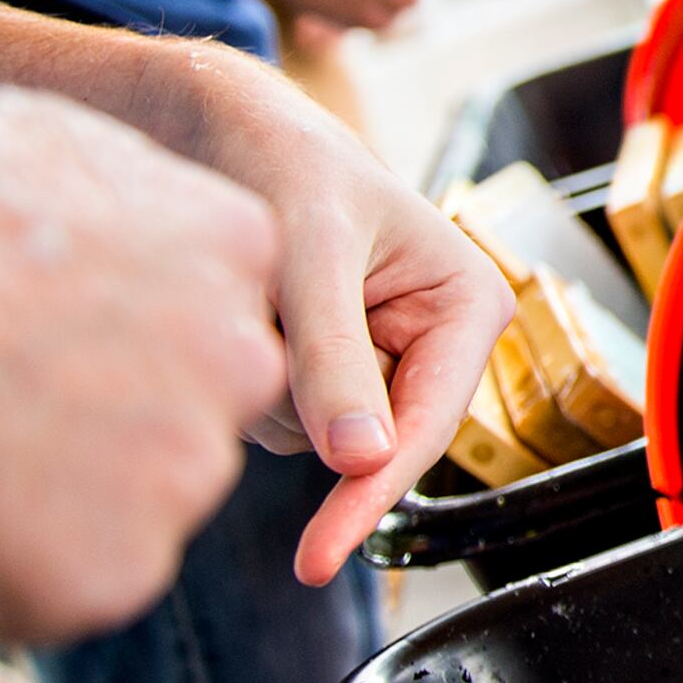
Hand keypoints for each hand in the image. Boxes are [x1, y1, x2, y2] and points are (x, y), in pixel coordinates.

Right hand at [0, 37, 288, 645]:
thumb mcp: (43, 146)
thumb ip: (126, 217)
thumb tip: (122, 255)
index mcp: (235, 243)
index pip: (211, 326)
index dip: (110, 345)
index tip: (27, 341)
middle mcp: (236, 361)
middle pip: (187, 424)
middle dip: (98, 429)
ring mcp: (180, 474)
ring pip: (127, 512)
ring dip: (44, 503)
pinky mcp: (109, 575)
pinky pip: (58, 589)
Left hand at [170, 59, 512, 582]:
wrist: (216, 125)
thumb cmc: (281, 161)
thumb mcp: (309, 254)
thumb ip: (334, 357)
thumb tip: (361, 461)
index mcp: (466, 304)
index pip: (426, 426)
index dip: (371, 493)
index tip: (318, 557)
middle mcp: (432, 339)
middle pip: (371, 441)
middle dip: (306, 406)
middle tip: (254, 346)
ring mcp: (376, 357)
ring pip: (318, 434)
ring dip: (268, 385)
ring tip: (253, 295)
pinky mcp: (323, 366)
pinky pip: (282, 417)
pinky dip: (250, 377)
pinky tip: (245, 312)